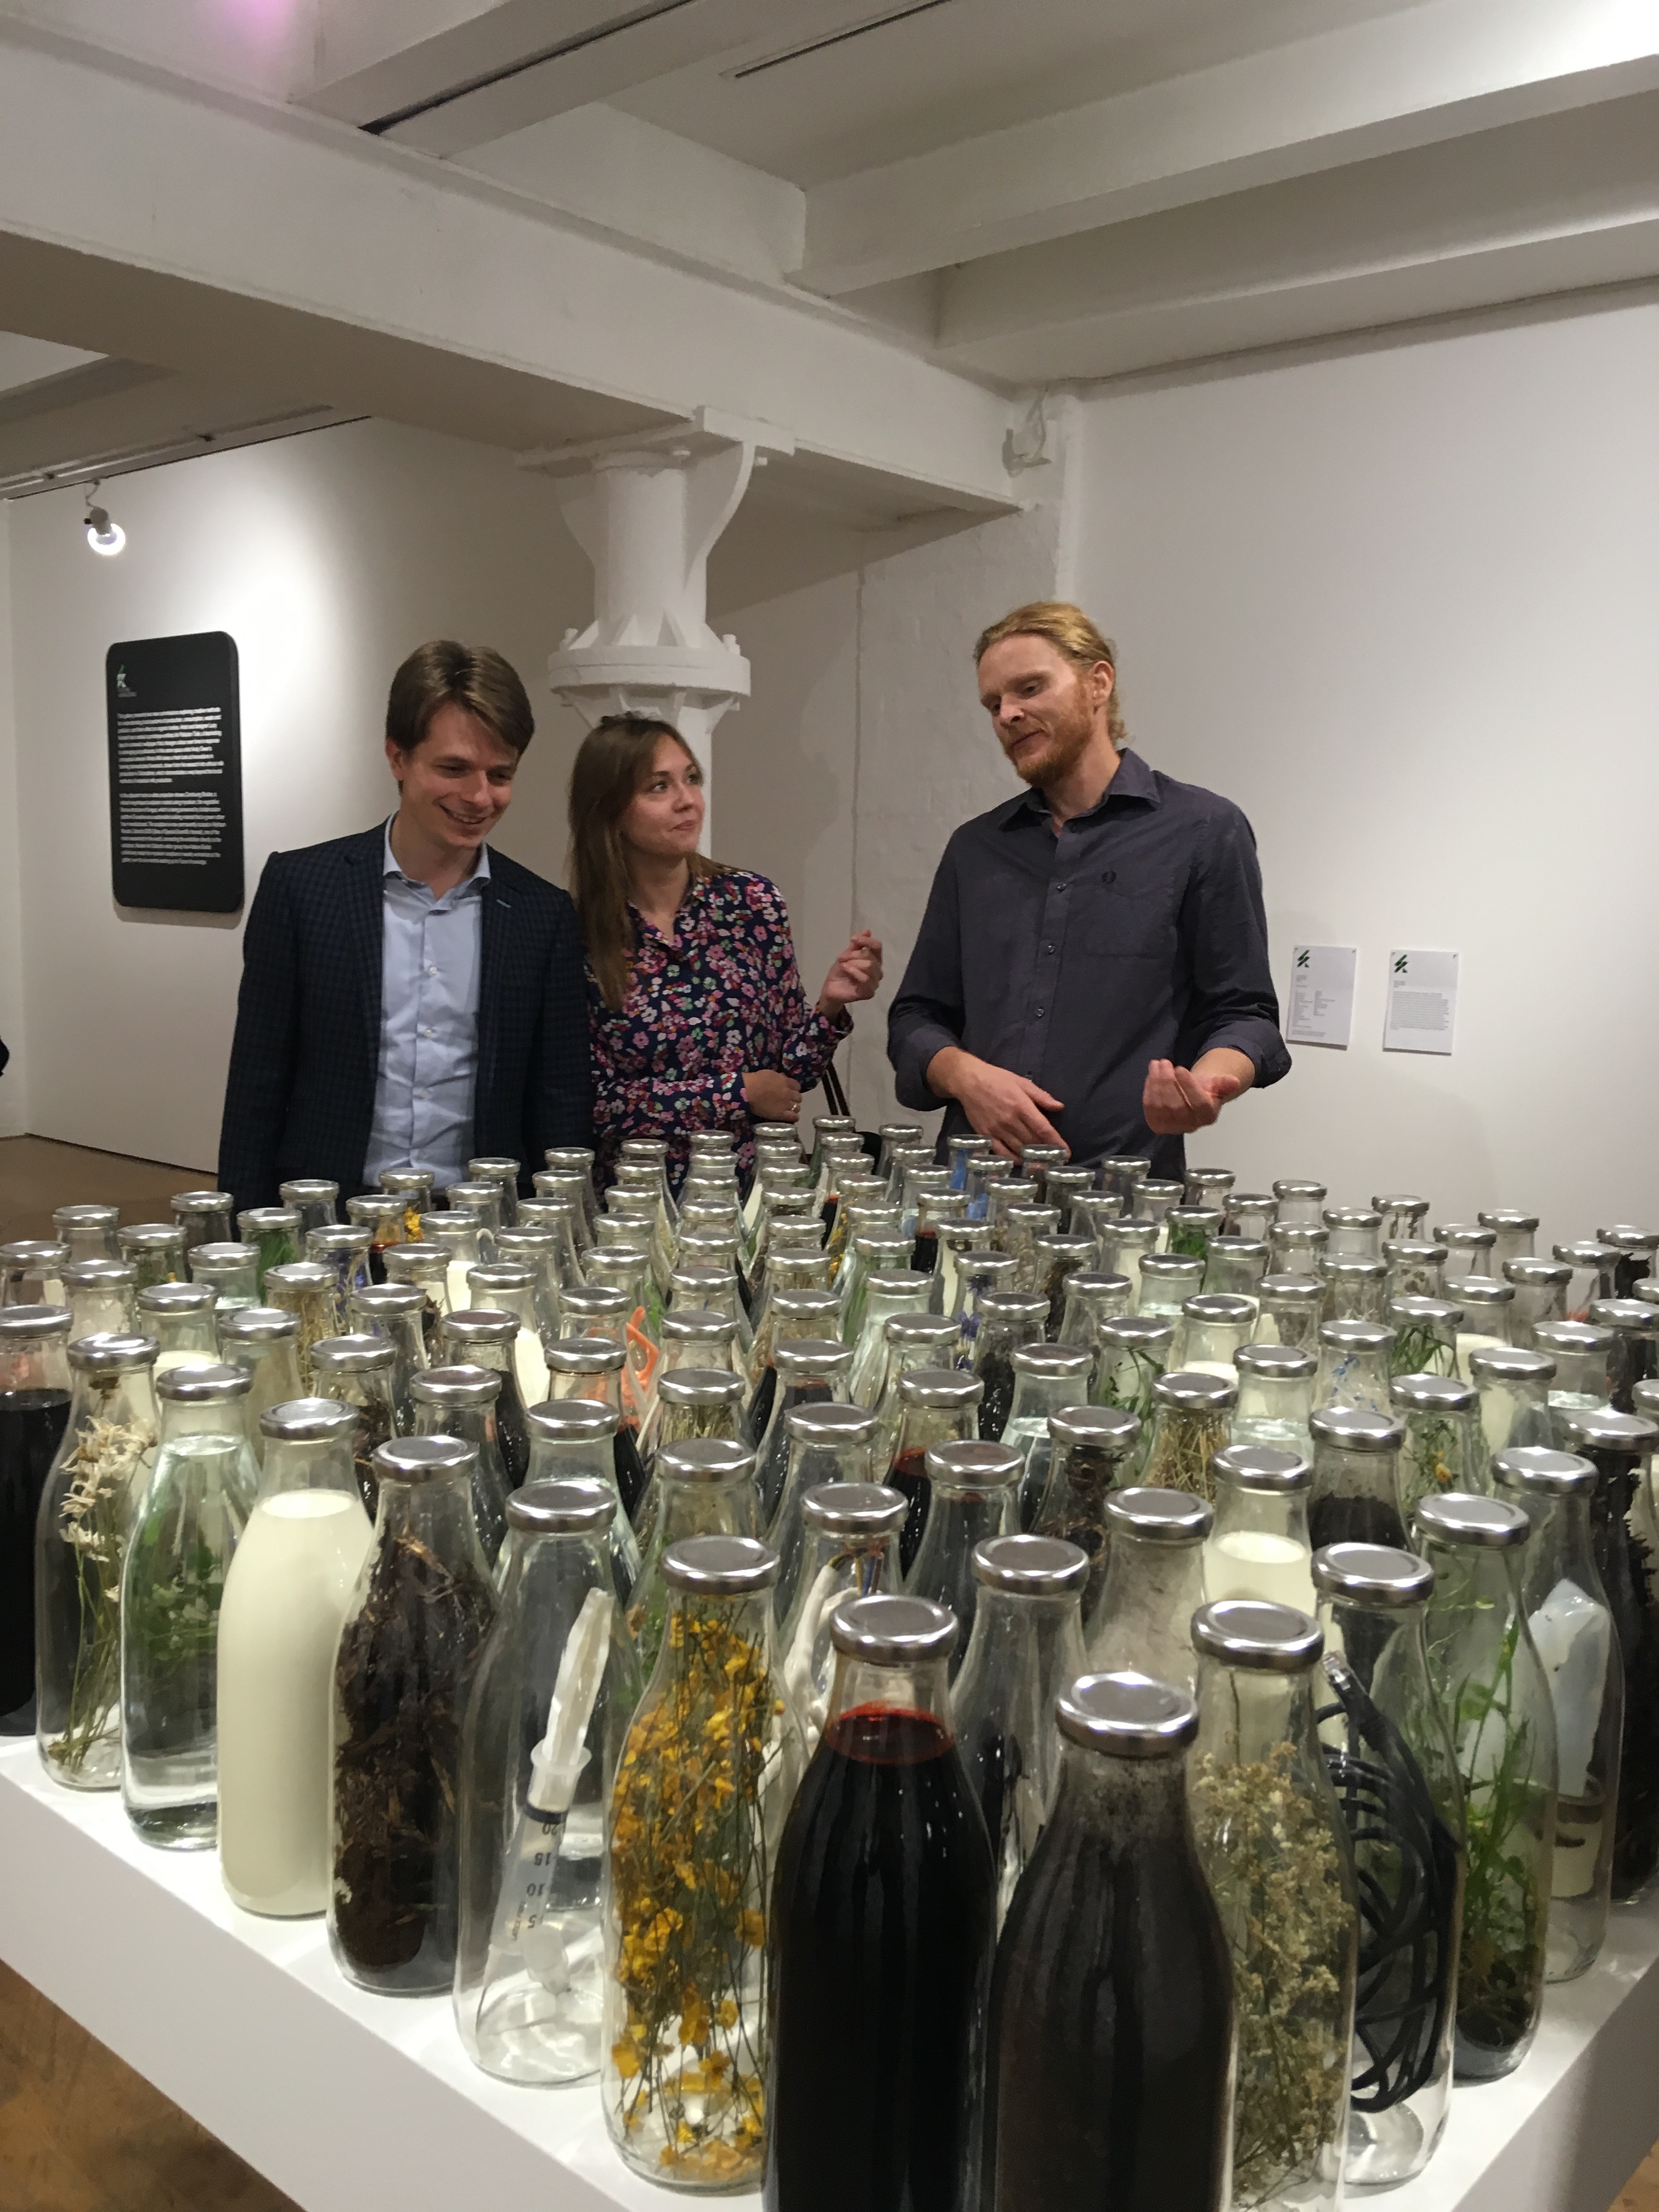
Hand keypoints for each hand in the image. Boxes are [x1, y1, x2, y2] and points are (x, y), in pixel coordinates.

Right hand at [744, 1069, 801, 1121]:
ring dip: (794, 1108)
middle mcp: (788, 1093)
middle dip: (795, 1098)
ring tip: (789, 1109)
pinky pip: (793, 1117)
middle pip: (798, 1097)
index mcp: (786, 1082)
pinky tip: (792, 1118)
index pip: (797, 1086)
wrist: (749, 1090)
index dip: (794, 1089)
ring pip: (797, 1107)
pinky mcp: (781, 1114)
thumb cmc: (756, 1080)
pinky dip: (794, 1117)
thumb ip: (779, 1077)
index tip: (791, 1091)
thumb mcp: (770, 1073)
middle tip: (789, 1100)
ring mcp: (786, 1104)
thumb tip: (784, 1078)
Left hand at [818, 930, 883, 1011]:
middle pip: (870, 957)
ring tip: (844, 965)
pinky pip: (866, 980)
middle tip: (842, 958)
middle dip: (854, 955)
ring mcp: (874, 983)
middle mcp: (877, 971)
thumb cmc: (841, 971)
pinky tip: (846, 970)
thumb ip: (857, 944)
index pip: (877, 947)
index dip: (866, 941)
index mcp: (874, 960)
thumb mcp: (847, 954)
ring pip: (869, 966)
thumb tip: (868, 930)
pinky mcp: (869, 993)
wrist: (831, 987)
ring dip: (853, 963)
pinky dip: (854, 972)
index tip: (853, 939)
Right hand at [929, 1047, 1065, 1160]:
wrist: (968, 1081)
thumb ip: (1041, 1096)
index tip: (1066, 1152)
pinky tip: (1021, 1162)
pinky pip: (1001, 1152)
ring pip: (1019, 1148)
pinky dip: (1012, 1159)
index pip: (1043, 1129)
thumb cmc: (997, 1079)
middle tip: (1057, 1160)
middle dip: (1046, 1152)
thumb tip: (1059, 1107)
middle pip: (1033, 1141)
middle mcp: (1011, 1121)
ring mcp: (997, 1129)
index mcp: (1022, 1106)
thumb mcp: (1022, 1082)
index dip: (1056, 1142)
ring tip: (1043, 1164)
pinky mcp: (985, 1135)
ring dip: (1032, 1158)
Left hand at [1142, 1057, 1243, 1134]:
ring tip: (1156, 1064)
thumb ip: (1224, 1083)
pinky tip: (1151, 1075)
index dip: (1188, 1086)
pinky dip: (1148, 1090)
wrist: (1192, 1095)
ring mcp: (1172, 1127)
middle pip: (1177, 1106)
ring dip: (1156, 1084)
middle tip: (1165, 1062)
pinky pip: (1150, 1109)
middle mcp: (1191, 1126)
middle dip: (1168, 1082)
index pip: (1198, 1103)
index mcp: (1208, 1116)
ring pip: (1161, 1107)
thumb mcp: (1217, 1083)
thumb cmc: (1205, 1088)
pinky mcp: (1158, 1125)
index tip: (1180, 1068)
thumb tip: (1234, 1082)